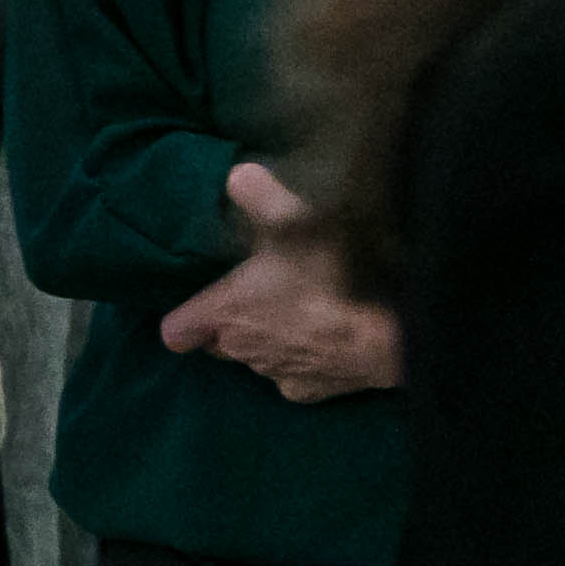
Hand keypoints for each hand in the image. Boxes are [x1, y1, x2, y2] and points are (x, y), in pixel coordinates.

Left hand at [159, 163, 400, 401]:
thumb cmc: (329, 277)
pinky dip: (303, 365)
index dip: (186, 319)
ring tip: (304, 317)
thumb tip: (237, 173)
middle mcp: (239, 350)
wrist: (388, 334)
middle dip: (234, 327)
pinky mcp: (307, 392)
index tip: (207, 304)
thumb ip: (261, 195)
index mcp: (225, 313)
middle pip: (218, 344)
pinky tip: (327, 345)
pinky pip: (293, 380)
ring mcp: (273, 375)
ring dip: (270, 343)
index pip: (175, 331)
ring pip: (257, 360)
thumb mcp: (295, 221)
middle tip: (265, 299)